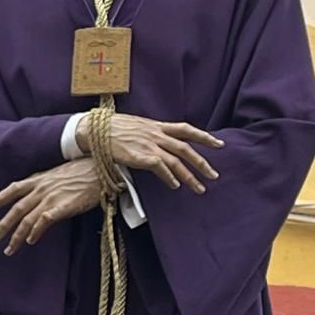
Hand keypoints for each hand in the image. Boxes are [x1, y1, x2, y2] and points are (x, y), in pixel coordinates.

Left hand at [0, 159, 101, 255]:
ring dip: (15, 236)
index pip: (12, 190)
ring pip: (26, 219)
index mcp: (38, 179)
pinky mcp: (62, 206)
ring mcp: (50, 197)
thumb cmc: (84, 171)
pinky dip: (35, 232)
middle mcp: (40, 188)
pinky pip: (43, 222)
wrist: (101, 167)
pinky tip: (30, 241)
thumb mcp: (58, 174)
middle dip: (2, 226)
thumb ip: (45, 185)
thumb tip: (37, 197)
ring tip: (9, 249)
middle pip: (15, 209)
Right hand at [82, 113, 222, 193]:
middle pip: (186, 148)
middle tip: (214, 175)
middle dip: (202, 163)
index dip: (204, 137)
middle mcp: (156, 134)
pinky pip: (160, 168)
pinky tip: (175, 186)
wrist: (95, 129)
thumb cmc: (113, 129)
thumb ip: (151, 133)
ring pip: (176, 161)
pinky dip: (169, 177)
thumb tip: (160, 143)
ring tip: (199, 188)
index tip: (219, 144)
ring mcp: (149, 145)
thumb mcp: (137, 126)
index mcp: (157, 125)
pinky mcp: (140, 156)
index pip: (186, 129)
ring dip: (190, 176)